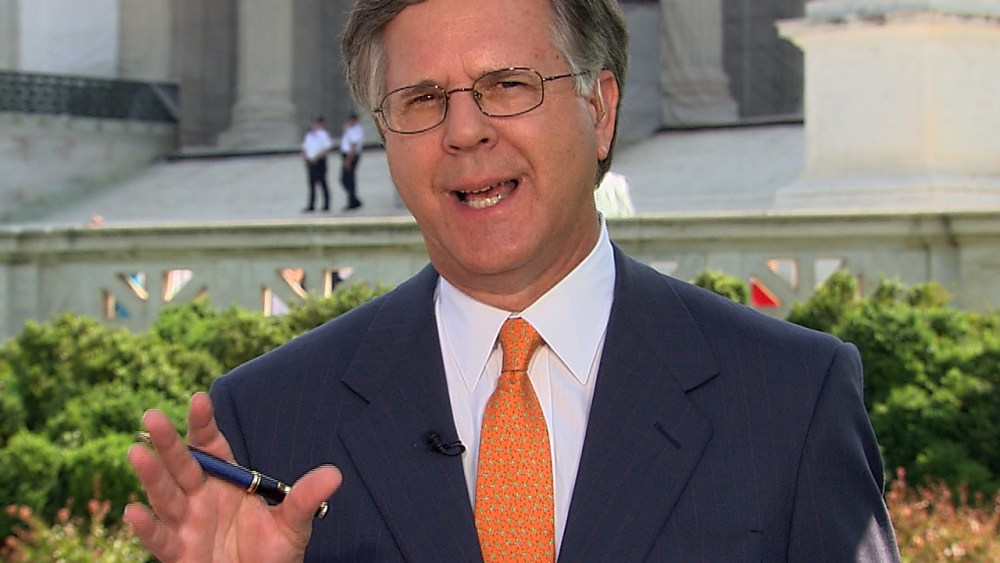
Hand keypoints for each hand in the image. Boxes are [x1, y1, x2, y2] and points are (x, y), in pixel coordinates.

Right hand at [125, 392, 341, 561]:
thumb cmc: (272, 553)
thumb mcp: (292, 525)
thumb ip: (305, 499)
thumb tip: (334, 475)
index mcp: (226, 481)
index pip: (211, 446)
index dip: (203, 423)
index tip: (199, 400)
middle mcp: (200, 497)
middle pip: (182, 465)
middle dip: (168, 441)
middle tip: (152, 416)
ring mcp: (186, 524)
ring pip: (165, 495)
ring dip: (151, 475)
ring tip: (137, 452)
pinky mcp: (178, 553)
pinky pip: (159, 539)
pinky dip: (146, 528)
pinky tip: (133, 512)